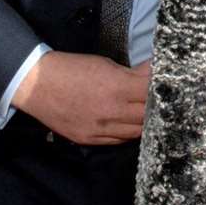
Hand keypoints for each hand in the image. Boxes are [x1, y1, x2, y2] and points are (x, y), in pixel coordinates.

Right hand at [11, 51, 151, 144]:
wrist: (37, 85)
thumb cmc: (72, 68)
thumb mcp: (105, 64)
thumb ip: (131, 73)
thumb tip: (152, 74)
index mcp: (117, 88)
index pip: (151, 92)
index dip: (163, 87)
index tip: (168, 83)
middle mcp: (111, 112)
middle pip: (148, 115)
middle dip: (158, 107)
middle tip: (163, 100)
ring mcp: (100, 129)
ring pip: (136, 132)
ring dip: (145, 123)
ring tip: (151, 114)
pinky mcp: (89, 140)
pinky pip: (118, 141)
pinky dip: (128, 133)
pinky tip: (132, 124)